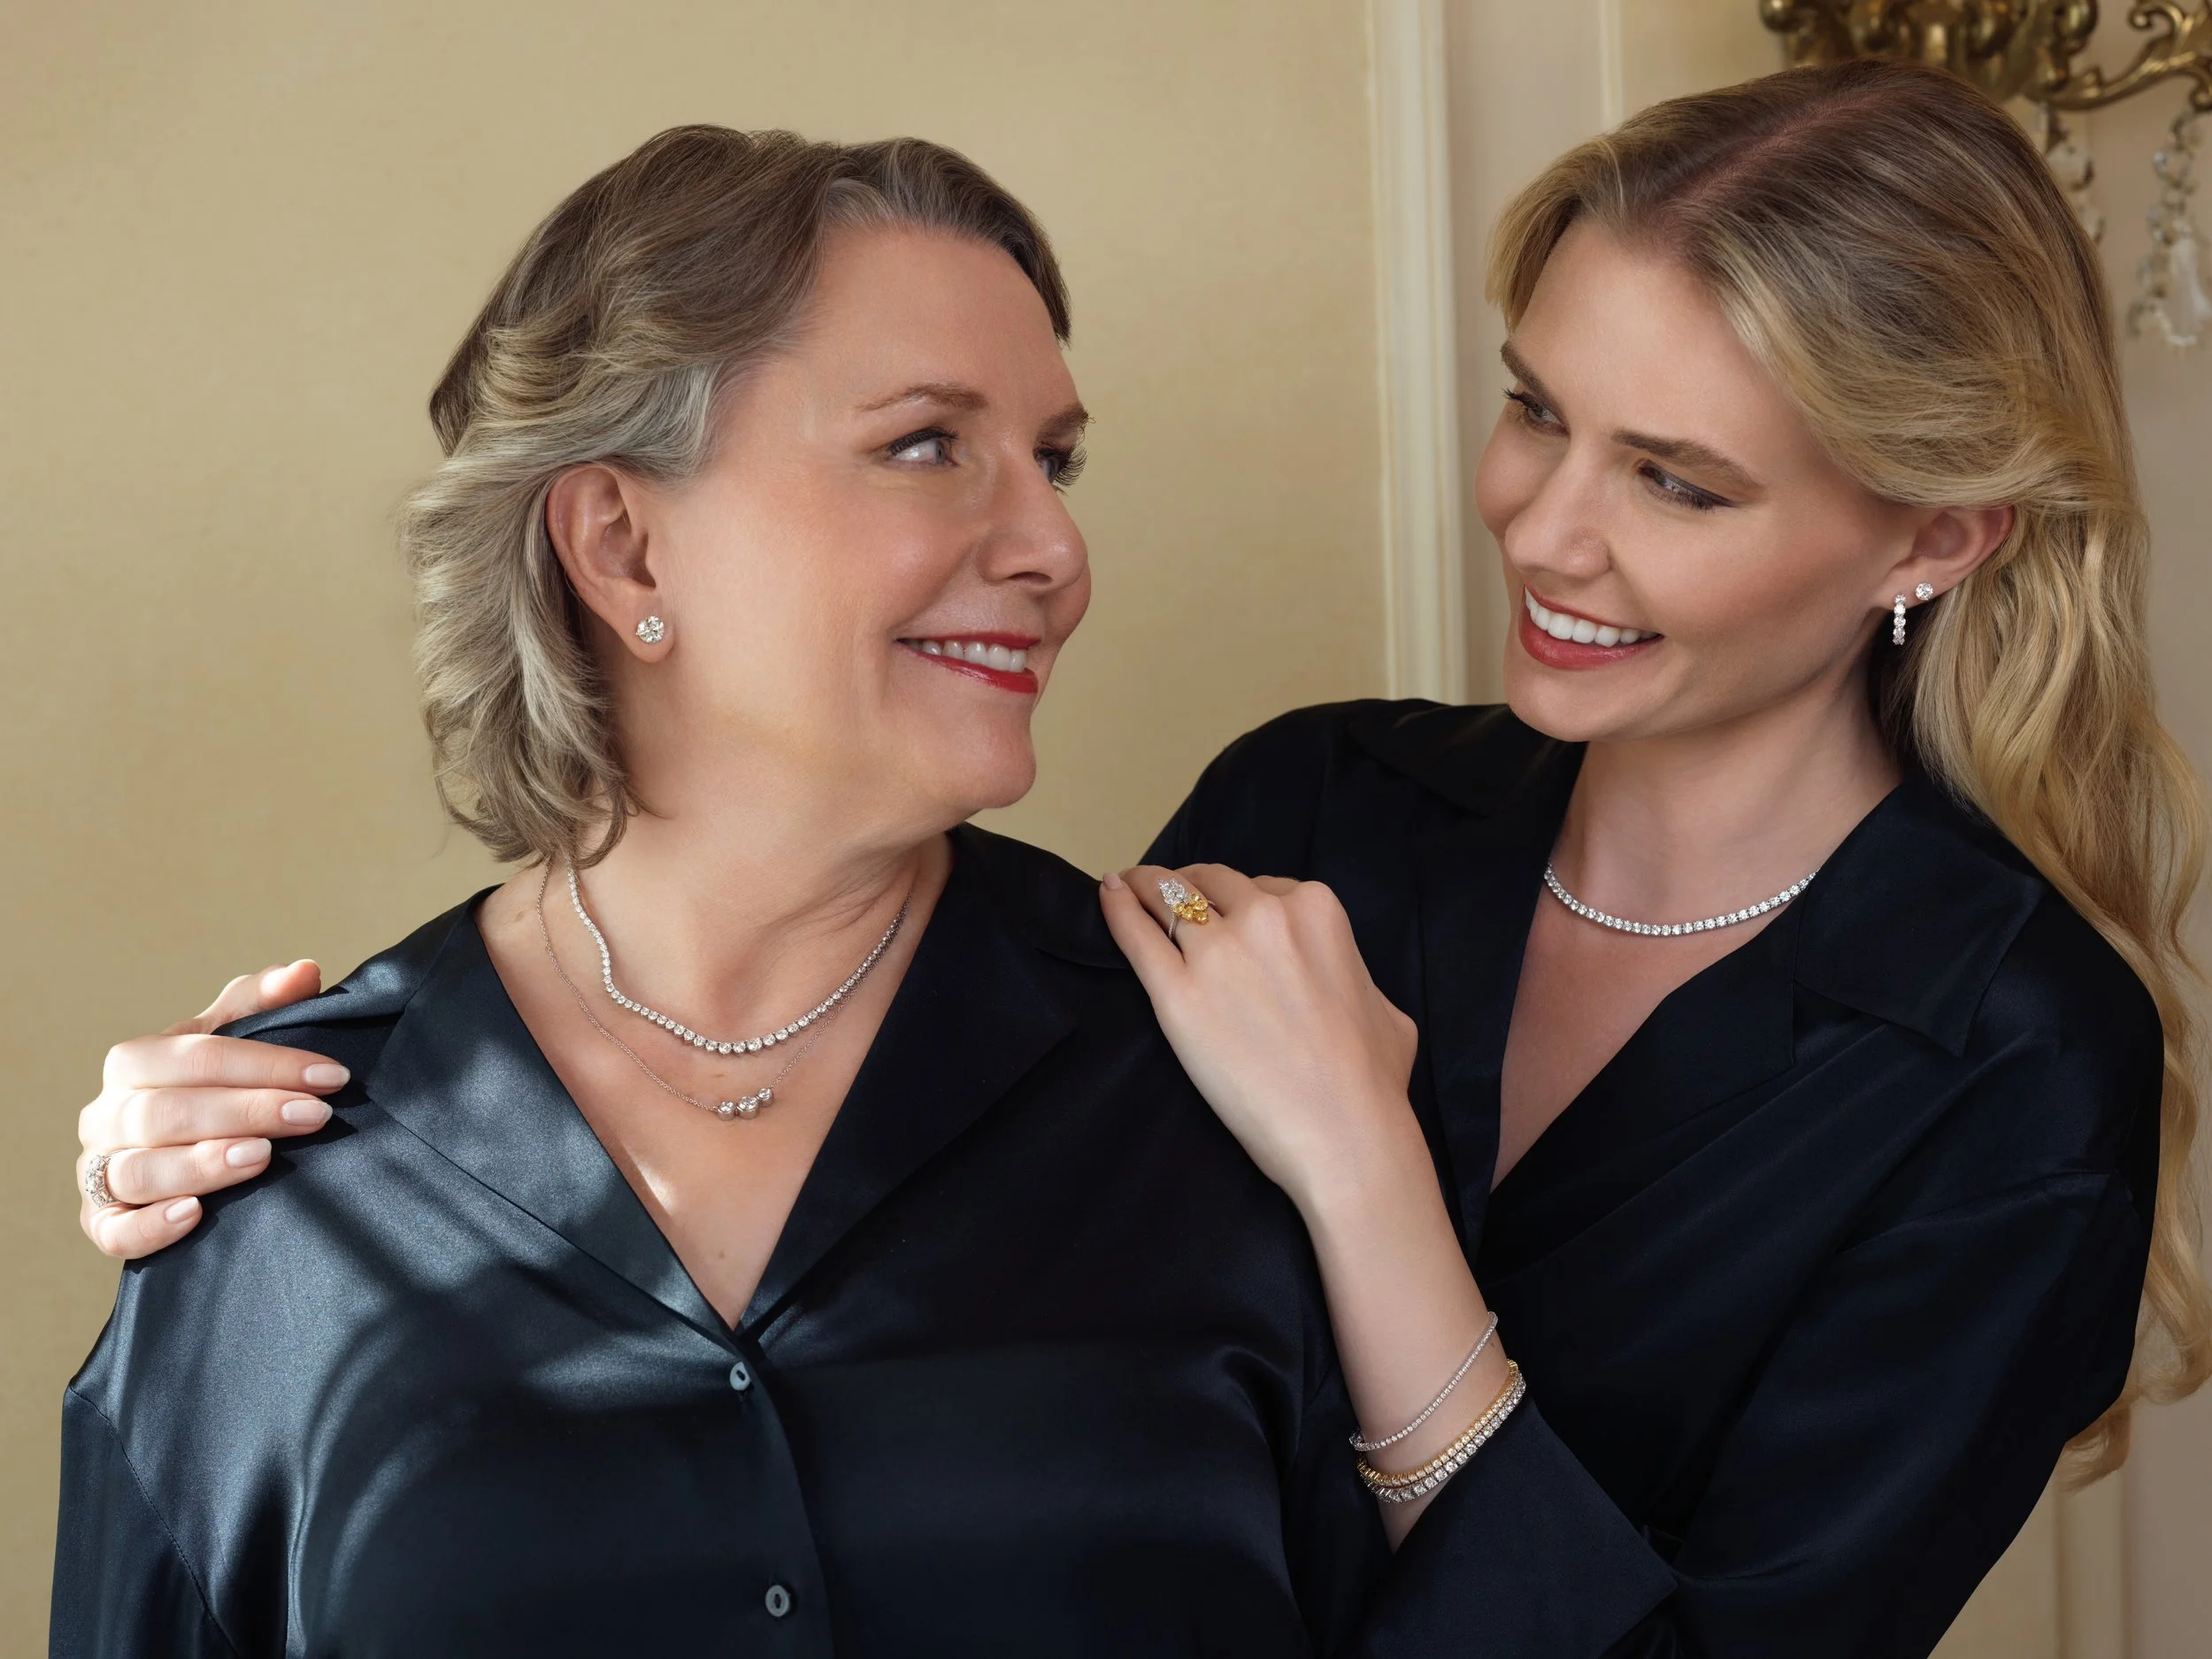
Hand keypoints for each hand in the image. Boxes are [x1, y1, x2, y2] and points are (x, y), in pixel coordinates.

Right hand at [77, 961, 342, 1258]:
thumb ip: (263, 1003)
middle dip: (246, 1112)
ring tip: (260, 1157)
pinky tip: (193, 1215)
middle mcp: (105, 1115)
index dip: (268, 1065)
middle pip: (167, 1113)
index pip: (197, 1057)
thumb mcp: (232, 1039)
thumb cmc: (212, 1086)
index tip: (331, 1077)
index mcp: (134, 1062)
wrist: (180, 1149)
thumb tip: (302, 971)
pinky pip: (112, 1230)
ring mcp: (97, 1171)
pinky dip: (149, 1225)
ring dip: (201, 1165)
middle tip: (312, 1116)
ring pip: (139, 1171)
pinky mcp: (100, 1222)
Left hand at [1100, 863, 1422, 1216]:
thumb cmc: (1371, 1080)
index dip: (1239, 902)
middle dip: (1190, 888)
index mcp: (1317, 911)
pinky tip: (1107, 895)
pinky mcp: (1177, 994)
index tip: (1224, 914)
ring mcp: (1217, 954)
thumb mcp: (1384, 1004)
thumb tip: (1337, 977)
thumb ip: (1349, 971)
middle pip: (1211, 884)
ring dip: (1147, 888)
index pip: (1262, 887)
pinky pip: (1136, 936)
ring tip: (1128, 887)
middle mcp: (1265, 917)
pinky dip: (1118, 909)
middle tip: (1169, 897)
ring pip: (1169, 898)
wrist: (1345, 1134)